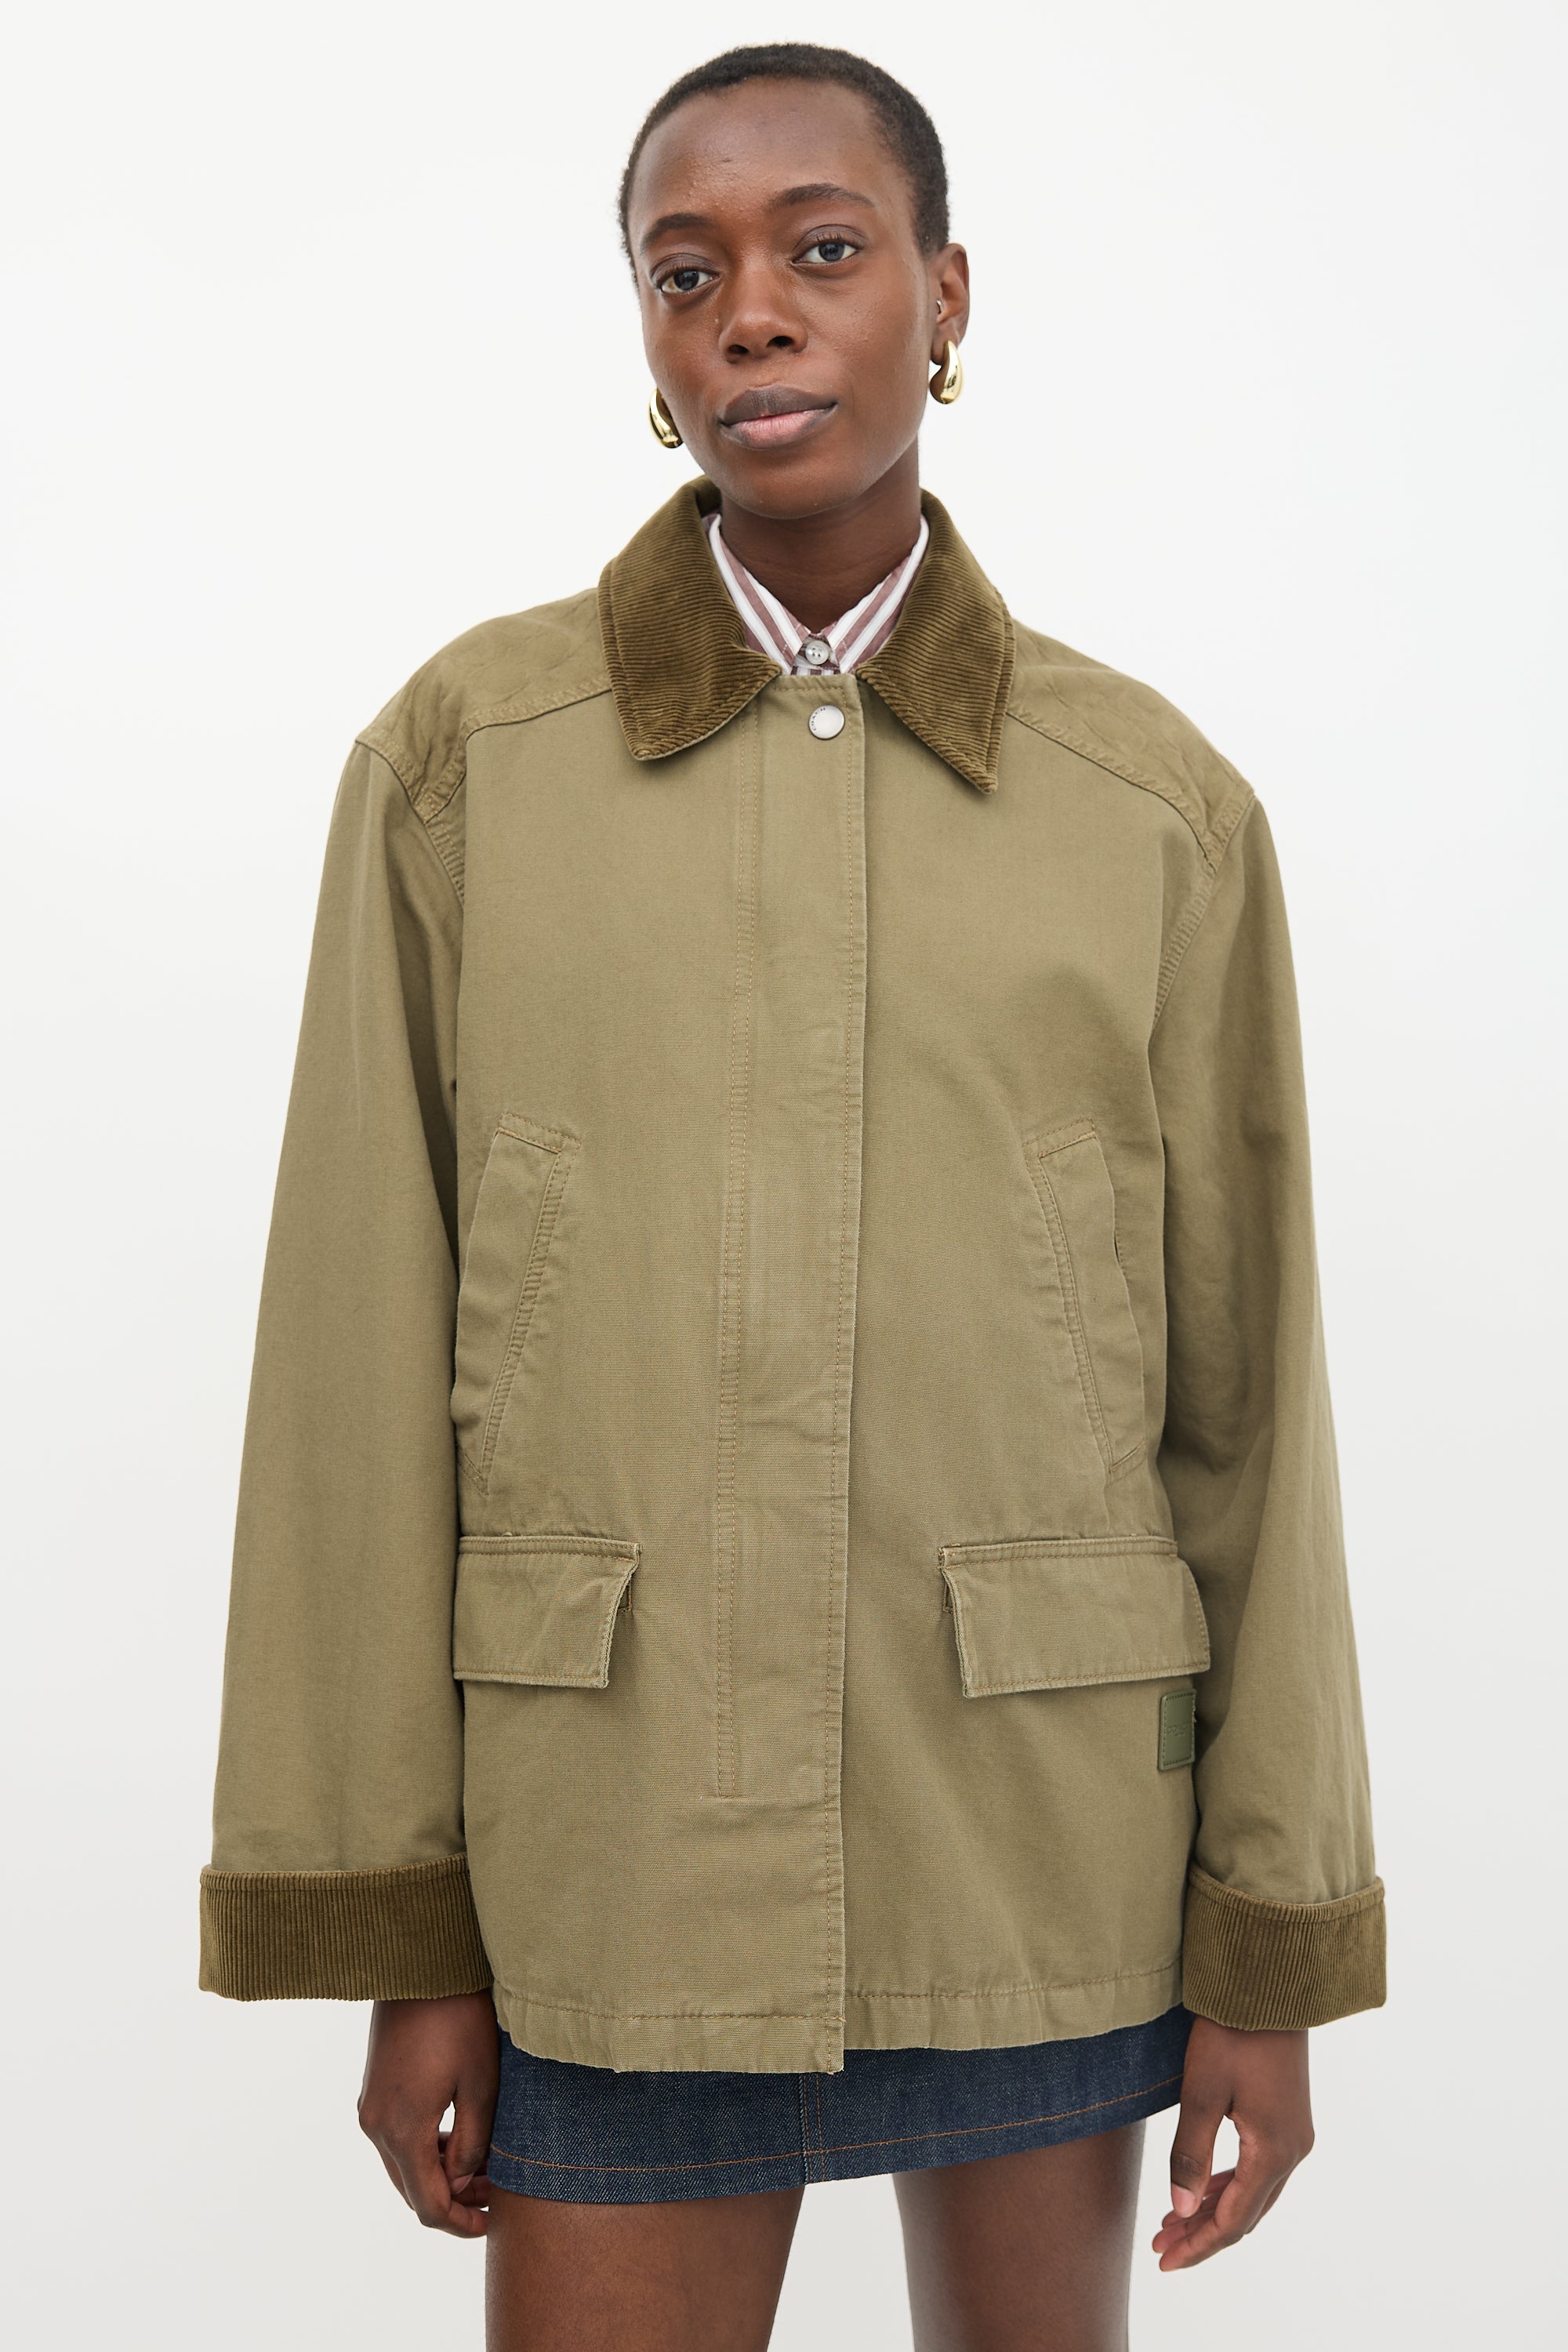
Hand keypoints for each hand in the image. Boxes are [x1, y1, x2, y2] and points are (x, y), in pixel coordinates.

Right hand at [358, 1990, 500, 2238]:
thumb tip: (463, 2180)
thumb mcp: (480, 2084)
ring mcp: (369, 2109)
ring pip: (402, 2166)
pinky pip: (396, 2140)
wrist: (420, 1967)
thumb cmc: (458, 2020)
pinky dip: (424, 2152)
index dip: (459, 2224)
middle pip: (411, 2190)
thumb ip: (473, 2143)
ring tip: (482, 2169)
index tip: (491, 2225)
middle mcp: (376, 2126)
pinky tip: (456, 2141)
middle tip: (493, 2196)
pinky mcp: (373, 2092)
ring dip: (437, 2176)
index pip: (428, 2204)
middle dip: (452, 2201)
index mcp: (403, 2131)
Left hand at [1153, 2017, 1312, 2269]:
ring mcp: (1295, 2135)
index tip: (1165, 2261)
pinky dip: (1229, 2185)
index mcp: (1274, 2152)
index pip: (1234, 2221)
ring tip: (1173, 2222)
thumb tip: (1181, 2211)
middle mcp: (1293, 2151)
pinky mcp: (1288, 2118)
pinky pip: (1259, 2169)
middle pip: (1246, 2214)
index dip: (1199, 2245)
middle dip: (1202, 2233)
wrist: (1269, 1987)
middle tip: (1161, 2246)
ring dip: (1215, 2210)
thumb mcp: (1203, 2093)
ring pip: (1253, 2193)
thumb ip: (1191, 2154)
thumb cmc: (1232, 2033)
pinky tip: (1204, 2189)